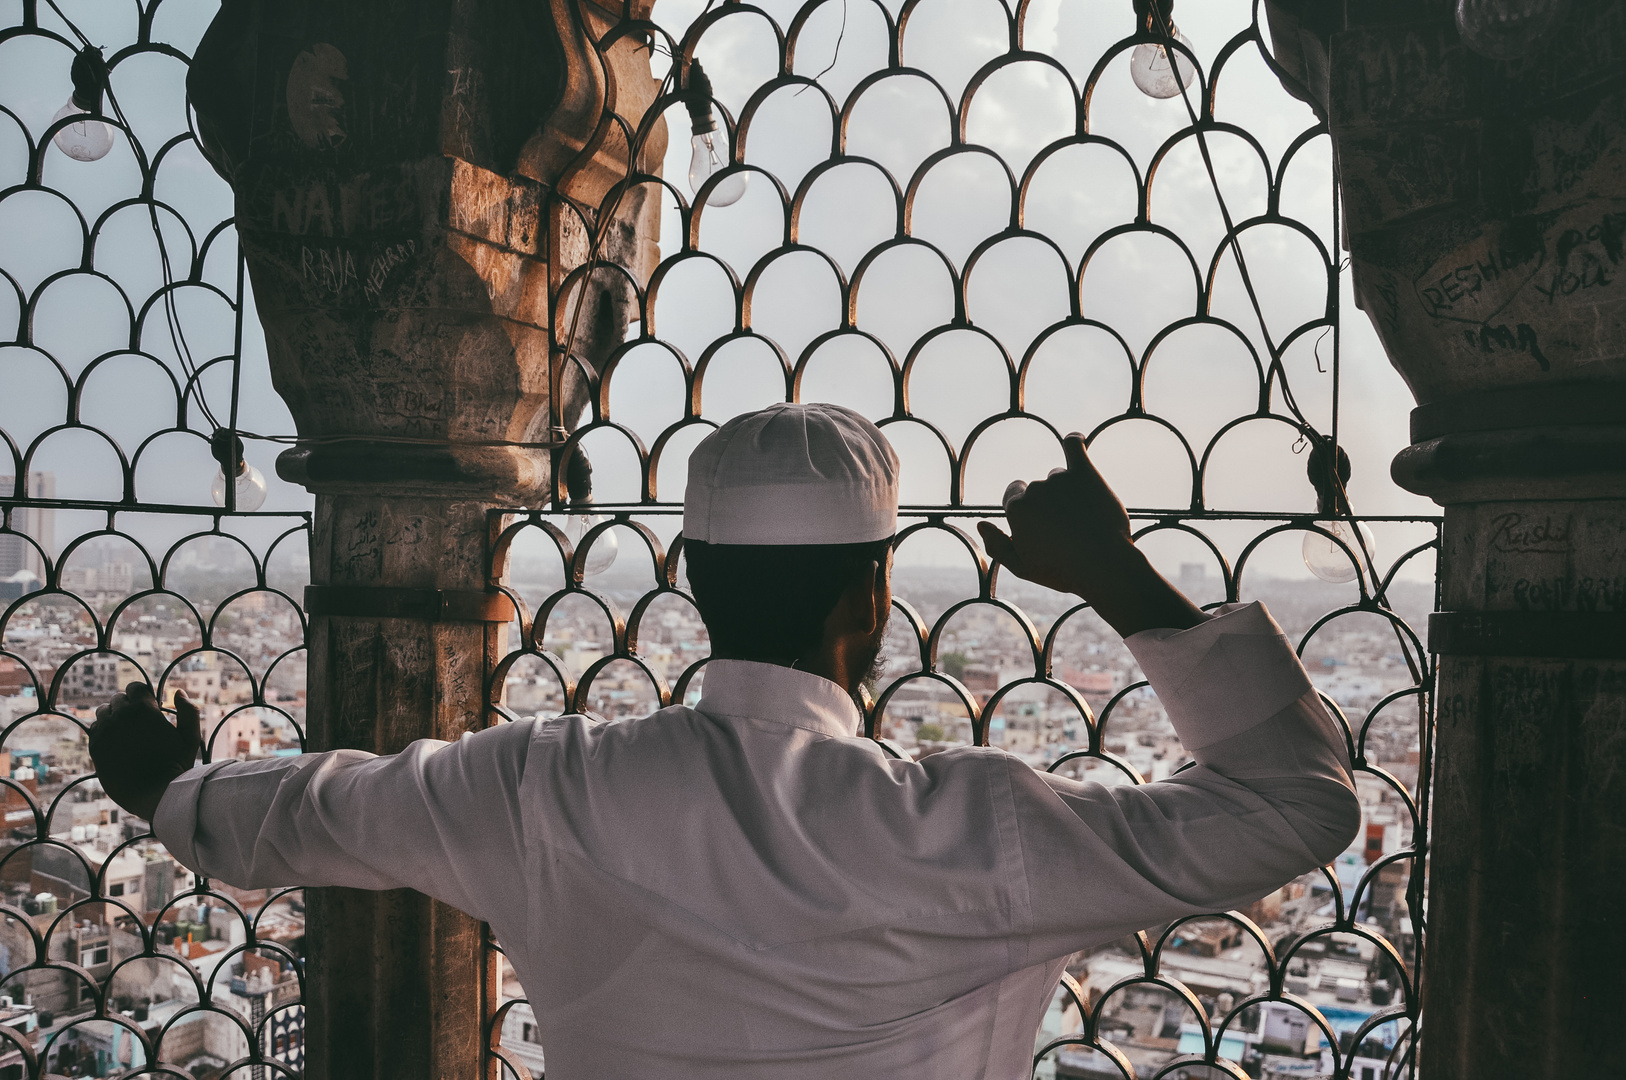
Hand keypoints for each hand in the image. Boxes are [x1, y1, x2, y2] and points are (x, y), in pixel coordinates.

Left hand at [89, 682, 200, 821]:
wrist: (152, 795)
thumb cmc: (175, 766)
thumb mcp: (190, 738)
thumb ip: (188, 711)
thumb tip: (178, 692)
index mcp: (144, 709)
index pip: (134, 687)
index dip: (143, 695)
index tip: (149, 706)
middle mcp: (121, 716)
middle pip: (118, 699)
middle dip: (129, 706)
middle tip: (140, 722)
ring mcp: (105, 731)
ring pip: (104, 711)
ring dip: (114, 716)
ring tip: (127, 730)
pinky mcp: (95, 746)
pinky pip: (95, 728)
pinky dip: (104, 730)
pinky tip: (117, 742)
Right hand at [977, 434, 1205, 636]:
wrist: (1104, 565)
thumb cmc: (1062, 570)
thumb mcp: (1023, 568)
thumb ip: (997, 546)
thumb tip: (981, 524)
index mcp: (1016, 510)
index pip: (1013, 496)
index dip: (1027, 511)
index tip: (1041, 525)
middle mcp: (1034, 489)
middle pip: (1037, 488)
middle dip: (1048, 504)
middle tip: (1067, 528)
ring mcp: (1059, 479)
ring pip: (1058, 477)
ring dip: (1066, 490)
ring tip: (1084, 517)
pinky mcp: (1084, 472)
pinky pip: (1074, 446)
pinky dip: (1074, 442)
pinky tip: (1076, 441)